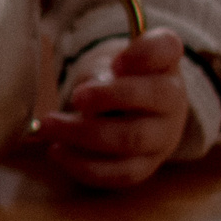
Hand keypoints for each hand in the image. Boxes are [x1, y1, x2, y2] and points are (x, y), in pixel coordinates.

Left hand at [41, 28, 188, 188]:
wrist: (132, 112)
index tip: (117, 61)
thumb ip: (101, 71)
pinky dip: (83, 165)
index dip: (143, 54)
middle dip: (107, 98)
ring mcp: (163, 137)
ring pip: (131, 140)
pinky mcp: (145, 166)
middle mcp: (173, 100)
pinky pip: (118, 173)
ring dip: (83, 134)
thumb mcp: (107, 62)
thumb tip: (90, 90)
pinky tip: (57, 151)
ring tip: (48, 126)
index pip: (165, 48)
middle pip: (152, 98)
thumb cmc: (116, 80)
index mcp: (165, 63)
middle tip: (74, 97)